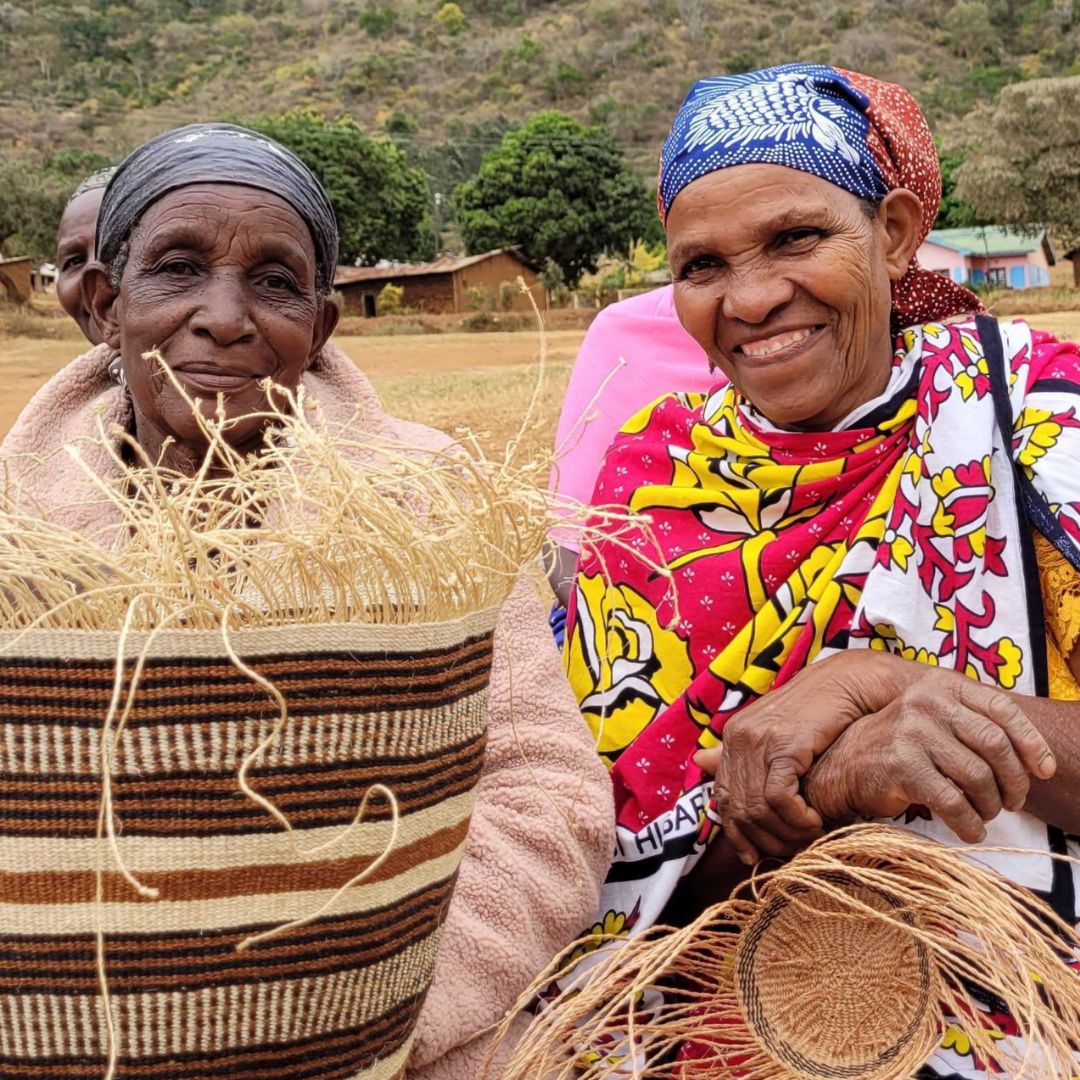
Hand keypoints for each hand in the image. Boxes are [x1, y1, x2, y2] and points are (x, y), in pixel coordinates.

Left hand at [694, 651, 929, 864]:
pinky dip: (796, 818)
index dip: (736, 832)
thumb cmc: (817, 713)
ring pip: (756, 807)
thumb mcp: (775, 735)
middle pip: (737, 807)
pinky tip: (815, 821)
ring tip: (806, 837)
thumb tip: (698, 762)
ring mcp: (759, 739)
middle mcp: (739, 736)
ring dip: (784, 832)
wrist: (847, 683)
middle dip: (762, 839)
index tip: (754, 855)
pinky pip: (778, 796)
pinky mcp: (784, 744)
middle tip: (787, 851)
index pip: (722, 797)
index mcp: (733, 736)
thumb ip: (739, 753)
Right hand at [804, 668, 1055, 842]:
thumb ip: (972, 722)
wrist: (843, 765)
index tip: (1044, 770)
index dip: (1031, 742)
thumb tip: (1034, 757)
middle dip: (1014, 781)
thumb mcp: (933, 719)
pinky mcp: (901, 766)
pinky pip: (954, 802)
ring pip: (978, 776)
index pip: (1002, 708)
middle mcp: (926, 702)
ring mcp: (912, 732)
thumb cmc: (900, 746)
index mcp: (940, 685)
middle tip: (1012, 801)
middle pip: (995, 744)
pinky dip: (970, 824)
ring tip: (986, 814)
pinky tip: (969, 830)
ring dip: (991, 805)